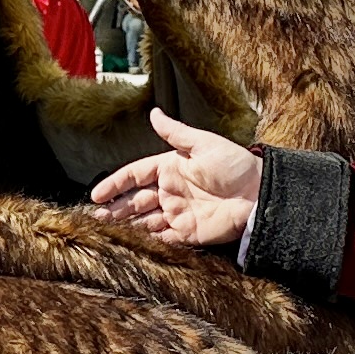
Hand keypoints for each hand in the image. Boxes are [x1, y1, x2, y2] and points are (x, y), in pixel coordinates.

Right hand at [88, 109, 263, 249]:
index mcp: (170, 168)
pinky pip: (161, 237)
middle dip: (115, 208)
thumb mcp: (204, 144)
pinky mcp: (187, 233)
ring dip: (125, 224)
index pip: (135, 175)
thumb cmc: (234, 166)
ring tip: (105, 229)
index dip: (115, 184)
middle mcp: (170, 191)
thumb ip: (176, 133)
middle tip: (96, 216)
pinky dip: (145, 239)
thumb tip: (154, 113)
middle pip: (135, 200)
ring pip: (143, 220)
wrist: (258, 195)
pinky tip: (129, 240)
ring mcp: (177, 213)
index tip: (97, 194)